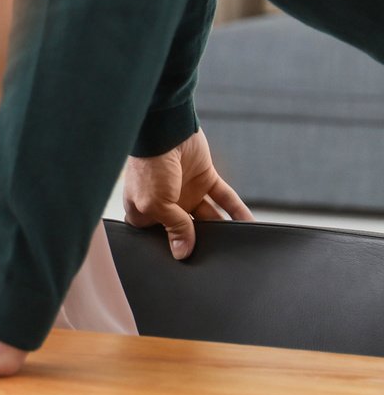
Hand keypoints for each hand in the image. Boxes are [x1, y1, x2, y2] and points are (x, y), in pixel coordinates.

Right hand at [124, 129, 251, 259]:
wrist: (164, 131)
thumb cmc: (148, 167)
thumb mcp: (155, 204)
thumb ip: (174, 228)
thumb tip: (183, 253)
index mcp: (146, 211)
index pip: (159, 238)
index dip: (169, 249)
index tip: (184, 262)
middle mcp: (167, 204)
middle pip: (186, 230)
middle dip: (199, 243)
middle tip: (214, 260)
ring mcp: (187, 192)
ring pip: (209, 217)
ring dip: (222, 230)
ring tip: (235, 246)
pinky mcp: (205, 179)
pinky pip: (225, 199)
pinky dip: (238, 211)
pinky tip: (248, 225)